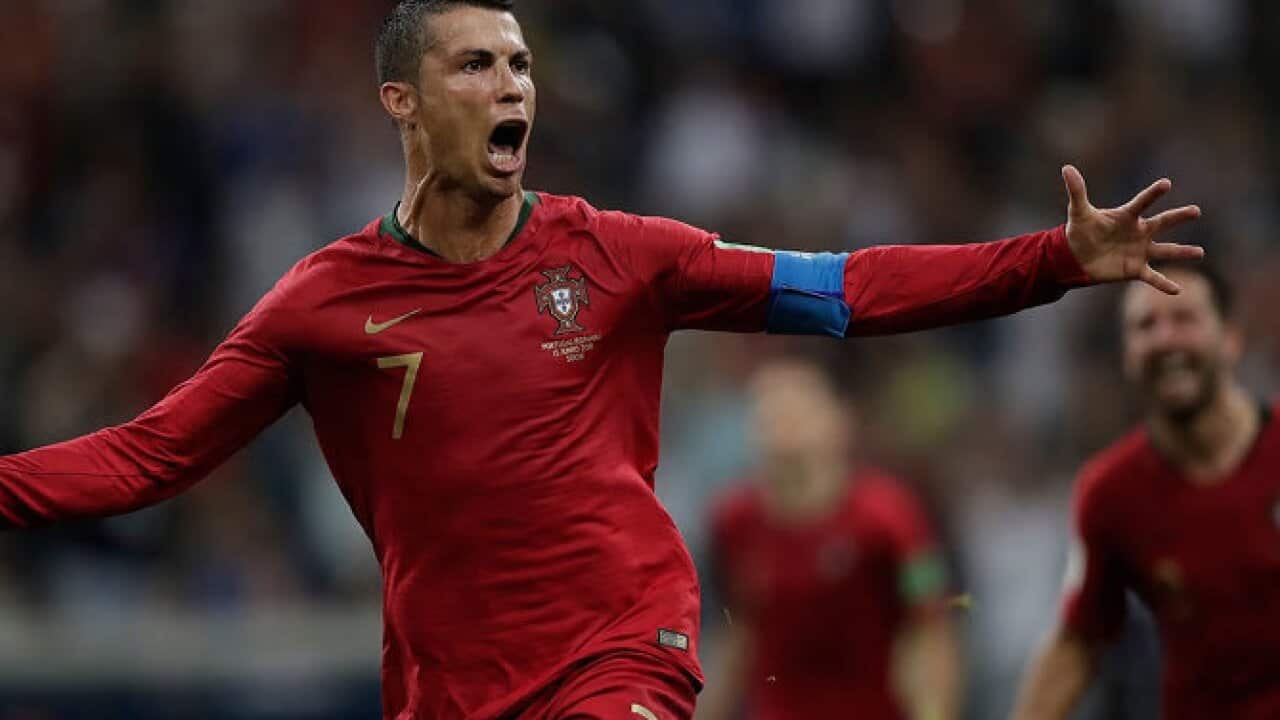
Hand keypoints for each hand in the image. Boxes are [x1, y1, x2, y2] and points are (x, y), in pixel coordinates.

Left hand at [1062, 165, 1202, 293]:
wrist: (1076, 257)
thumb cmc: (1081, 231)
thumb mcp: (1078, 212)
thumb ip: (1077, 191)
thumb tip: (1066, 168)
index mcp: (1127, 217)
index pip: (1142, 203)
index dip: (1152, 194)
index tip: (1166, 183)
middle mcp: (1138, 232)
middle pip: (1162, 222)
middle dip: (1178, 217)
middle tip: (1195, 211)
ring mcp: (1139, 251)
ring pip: (1165, 251)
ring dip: (1182, 252)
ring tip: (1199, 252)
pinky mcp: (1135, 269)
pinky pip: (1153, 277)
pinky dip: (1164, 284)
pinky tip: (1178, 291)